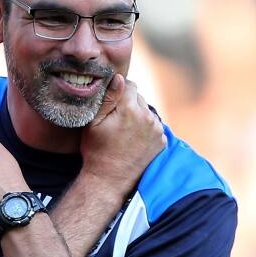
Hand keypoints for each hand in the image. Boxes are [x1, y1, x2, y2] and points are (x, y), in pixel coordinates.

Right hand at [80, 74, 165, 193]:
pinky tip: (132, 139)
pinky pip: (152, 125)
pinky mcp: (162, 141)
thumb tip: (119, 77)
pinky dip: (144, 128)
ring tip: (122, 130)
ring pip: (146, 111)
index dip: (117, 90)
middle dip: (127, 102)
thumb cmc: (96, 150)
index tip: (109, 102)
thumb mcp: (94, 122)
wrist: (110, 179)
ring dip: (136, 115)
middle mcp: (148, 117)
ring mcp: (157, 130)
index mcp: (130, 109)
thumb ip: (108, 97)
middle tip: (114, 119)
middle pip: (138, 97)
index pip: (129, 84)